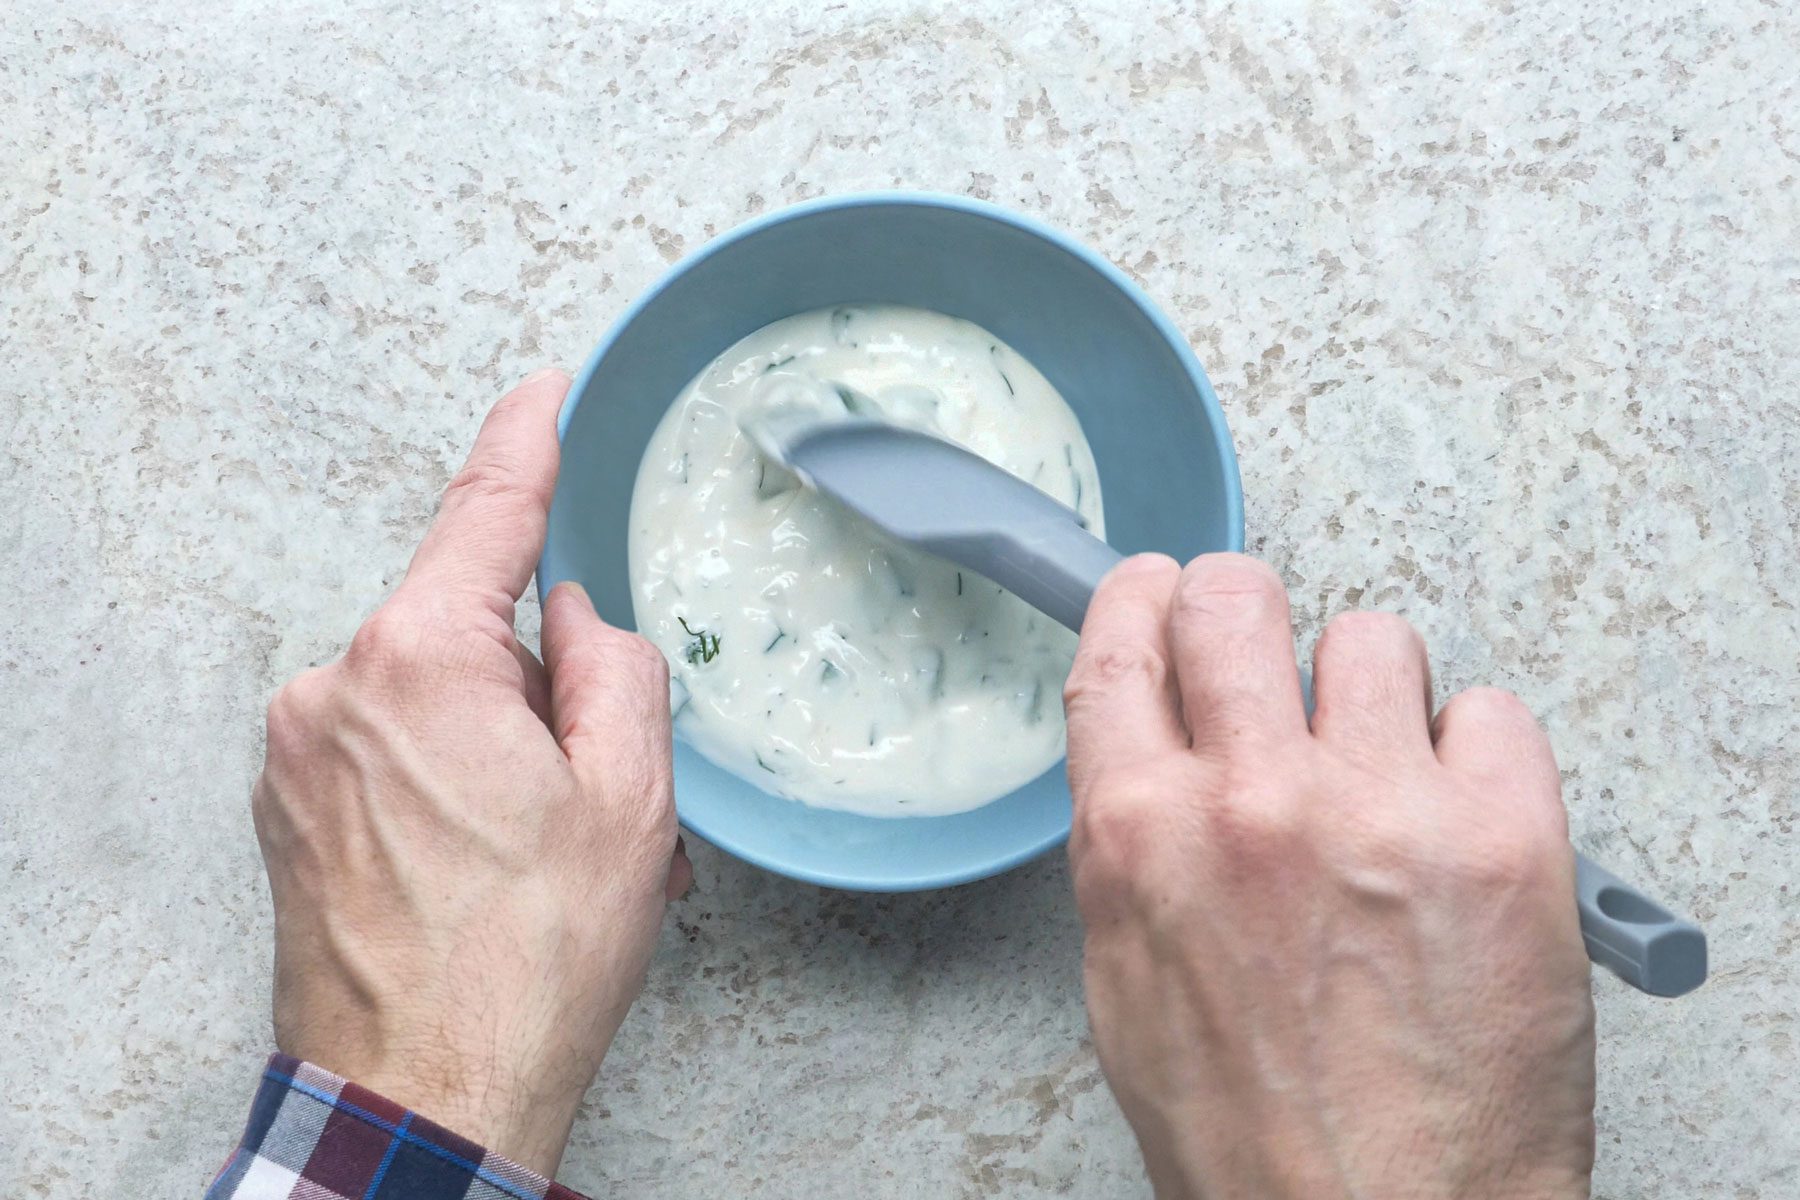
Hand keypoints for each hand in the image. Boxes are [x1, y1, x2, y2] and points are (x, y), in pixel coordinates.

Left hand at [252, 371, 690, 1175]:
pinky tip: (491, 864)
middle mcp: (334, 692)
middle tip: (593, 787)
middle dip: (538, 685)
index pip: (483, 517)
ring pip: (431, 696)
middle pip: (465, 627)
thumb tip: (572, 622)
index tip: (540, 392)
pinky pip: (388, 749)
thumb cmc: (525, 963)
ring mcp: (297, 754)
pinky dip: (448, 780)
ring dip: (498, 744)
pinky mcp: (286, 808)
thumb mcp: (628, 799)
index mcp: (419, 666)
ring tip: (546, 851)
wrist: (422, 1095)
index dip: (524, 443)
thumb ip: (610, 668)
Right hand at [1063, 553, 1595, 1199]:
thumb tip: (1153, 760)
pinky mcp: (1505, 835)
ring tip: (1381, 765)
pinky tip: (1456, 819)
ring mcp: (1382, 809)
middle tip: (1266, 645)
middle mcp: (1252, 802)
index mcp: (1140, 838)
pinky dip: (1475, 753)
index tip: (1159, 586)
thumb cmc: (1255, 1135)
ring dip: (1371, 689)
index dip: (1140, 598)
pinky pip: (1490, 711)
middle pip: (1233, 599)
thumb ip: (1132, 849)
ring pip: (1372, 637)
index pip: (1121, 647)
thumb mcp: (1128, 987)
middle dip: (1240, 605)